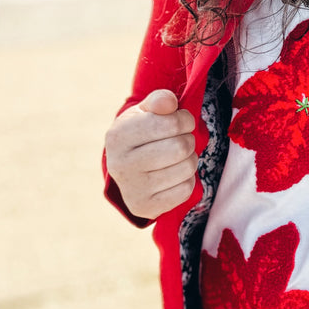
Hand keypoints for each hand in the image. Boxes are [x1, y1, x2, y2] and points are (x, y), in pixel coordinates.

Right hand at [105, 89, 197, 219]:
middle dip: (188, 140)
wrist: (127, 170)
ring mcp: (132, 189)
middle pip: (181, 147)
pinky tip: (174, 175)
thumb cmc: (141, 134)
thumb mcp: (145, 112)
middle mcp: (120, 164)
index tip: (183, 121)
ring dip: (190, 159)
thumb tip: (169, 102)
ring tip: (177, 157)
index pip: (170, 123)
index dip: (185, 120)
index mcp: (118, 135)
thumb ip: (159, 101)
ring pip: (186, 168)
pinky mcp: (145, 207)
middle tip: (181, 140)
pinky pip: (185, 190)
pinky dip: (187, 180)